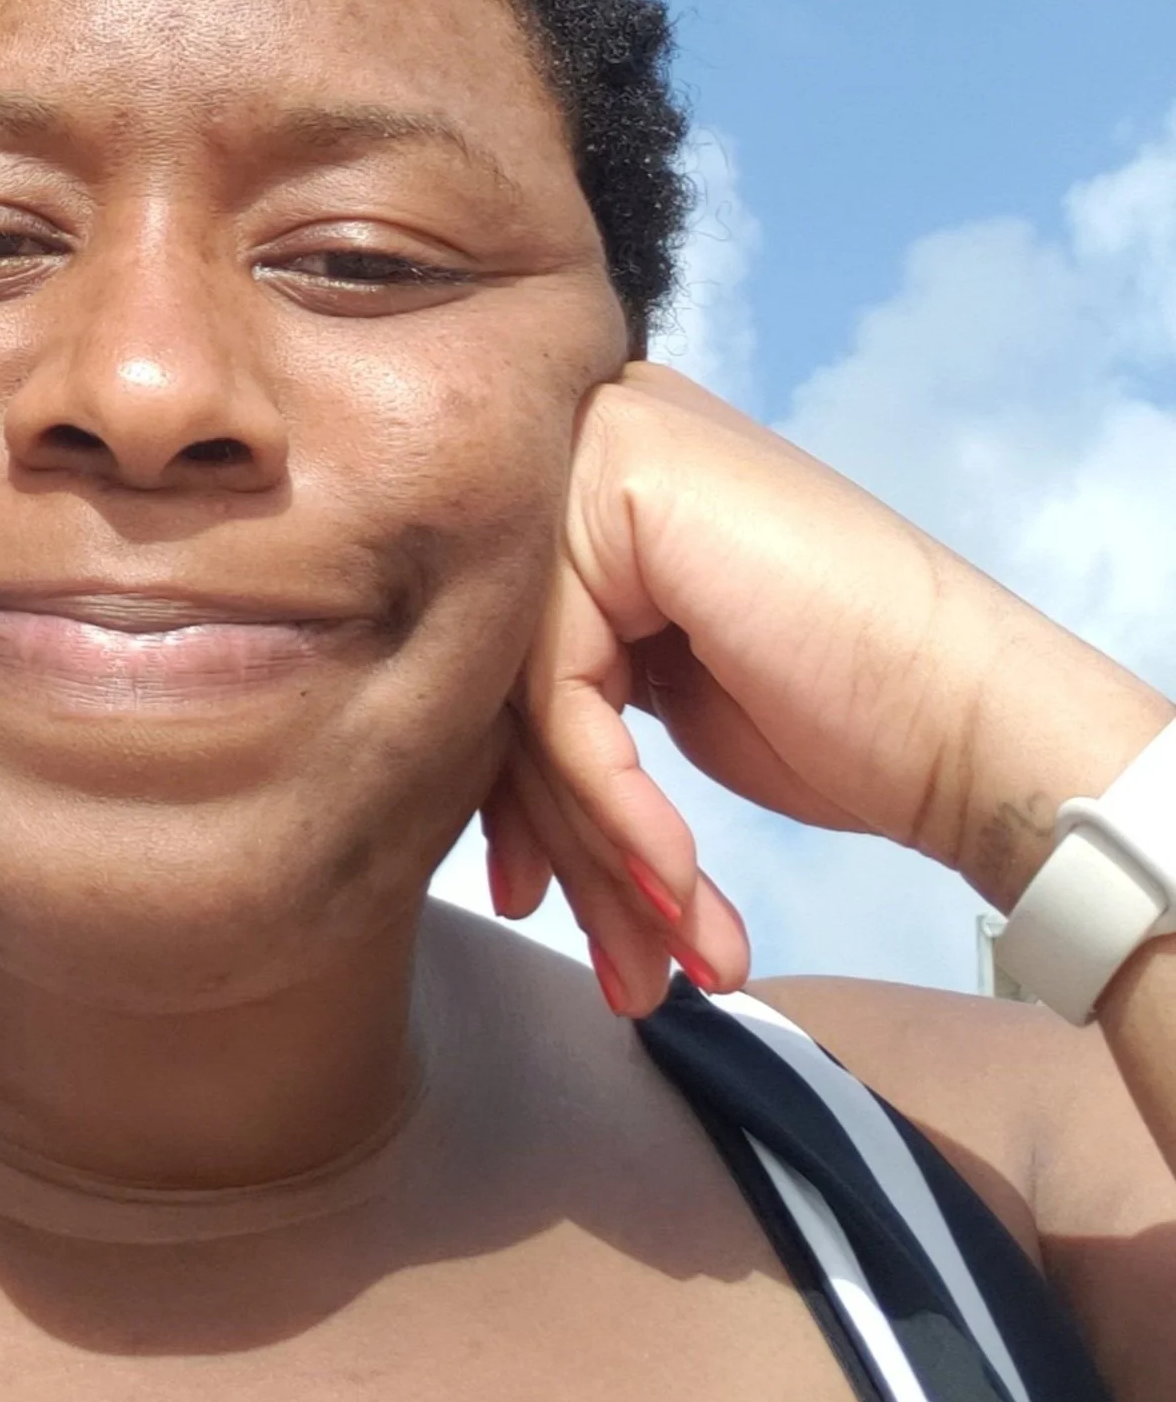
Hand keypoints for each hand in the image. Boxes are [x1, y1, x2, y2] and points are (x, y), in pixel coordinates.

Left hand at [481, 363, 1171, 1015]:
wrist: (977, 722)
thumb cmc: (843, 710)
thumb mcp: (657, 685)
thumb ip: (548, 680)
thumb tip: (423, 753)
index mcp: (585, 477)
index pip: (497, 651)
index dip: (521, 796)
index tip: (539, 902)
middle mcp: (583, 438)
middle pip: (506, 670)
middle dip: (562, 840)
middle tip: (617, 962)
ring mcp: (602, 447)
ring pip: (527, 692)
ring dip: (599, 855)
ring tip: (655, 964)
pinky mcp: (623, 488)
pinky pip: (566, 695)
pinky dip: (622, 815)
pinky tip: (677, 897)